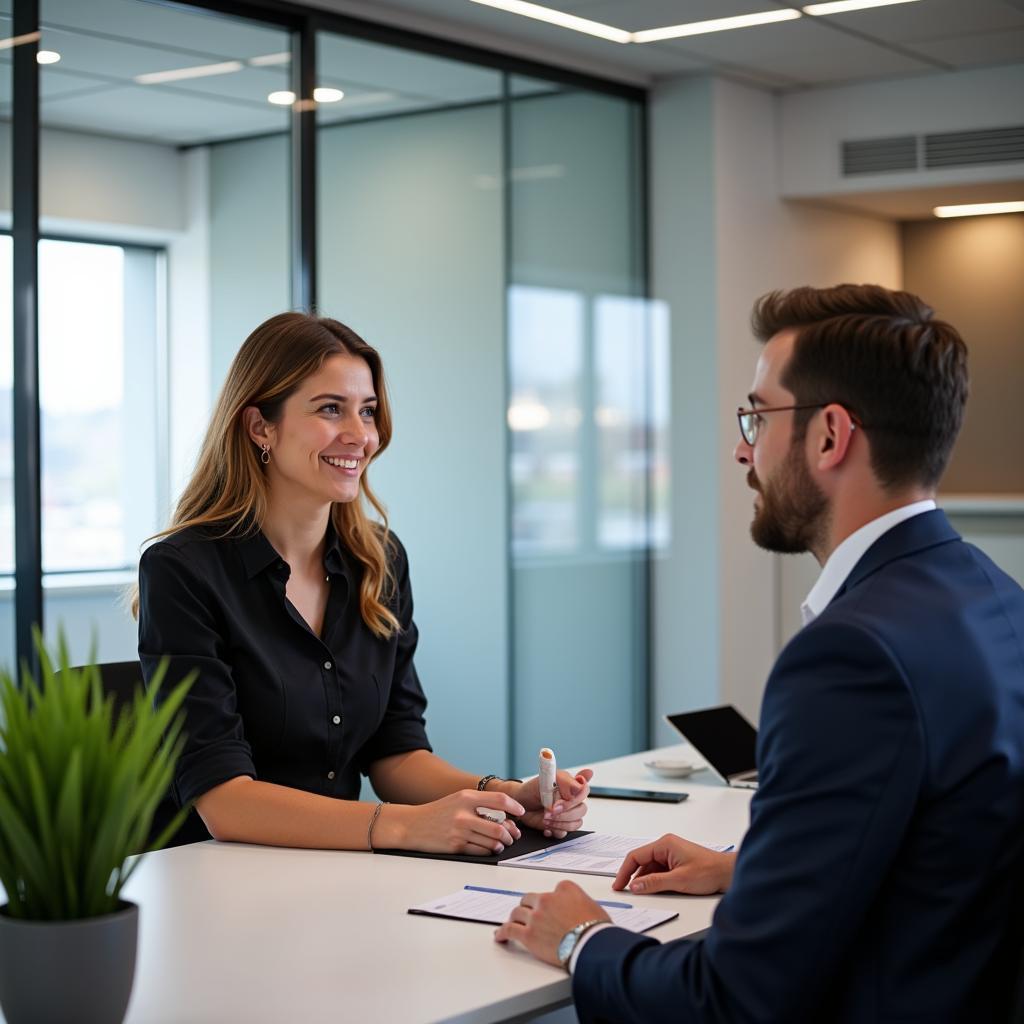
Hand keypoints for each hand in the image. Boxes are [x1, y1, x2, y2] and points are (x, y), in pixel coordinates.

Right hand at [383, 790, 524, 854]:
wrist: (413, 825)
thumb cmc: (438, 812)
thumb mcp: (458, 800)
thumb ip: (479, 803)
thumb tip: (505, 814)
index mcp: (466, 797)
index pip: (499, 800)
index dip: (514, 807)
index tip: (520, 812)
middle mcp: (463, 813)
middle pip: (499, 826)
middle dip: (510, 833)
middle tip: (513, 835)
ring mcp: (459, 831)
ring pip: (492, 841)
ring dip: (501, 844)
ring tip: (501, 843)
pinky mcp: (455, 846)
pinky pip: (481, 851)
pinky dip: (489, 850)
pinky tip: (490, 848)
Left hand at [494, 880, 609, 966]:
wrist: (591, 944)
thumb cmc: (596, 929)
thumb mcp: (593, 905)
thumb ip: (579, 902)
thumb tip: (578, 912)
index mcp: (564, 888)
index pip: (551, 891)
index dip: (549, 902)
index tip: (548, 908)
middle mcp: (547, 898)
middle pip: (529, 899)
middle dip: (528, 907)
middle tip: (527, 915)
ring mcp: (536, 916)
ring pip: (517, 913)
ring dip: (515, 919)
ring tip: (513, 924)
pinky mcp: (528, 934)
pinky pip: (509, 930)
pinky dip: (502, 932)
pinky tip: (500, 935)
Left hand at [506, 768, 592, 837]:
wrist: (520, 803)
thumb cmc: (533, 789)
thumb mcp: (546, 779)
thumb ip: (565, 782)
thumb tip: (581, 785)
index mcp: (571, 786)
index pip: (584, 791)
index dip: (573, 799)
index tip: (557, 803)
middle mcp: (572, 800)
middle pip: (582, 810)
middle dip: (565, 813)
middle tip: (549, 812)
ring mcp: (567, 814)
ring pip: (576, 823)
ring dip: (560, 823)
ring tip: (545, 819)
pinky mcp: (560, 826)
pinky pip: (565, 833)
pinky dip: (555, 831)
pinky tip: (545, 827)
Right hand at [612, 833, 735, 894]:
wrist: (728, 874)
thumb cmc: (709, 872)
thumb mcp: (678, 880)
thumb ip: (654, 883)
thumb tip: (635, 887)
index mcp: (664, 844)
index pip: (636, 856)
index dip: (624, 872)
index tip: (619, 885)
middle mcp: (666, 846)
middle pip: (642, 862)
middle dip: (634, 877)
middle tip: (627, 892)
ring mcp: (672, 854)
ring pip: (650, 868)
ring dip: (646, 880)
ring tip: (643, 894)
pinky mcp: (677, 862)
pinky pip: (660, 871)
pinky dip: (655, 881)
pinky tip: (656, 890)